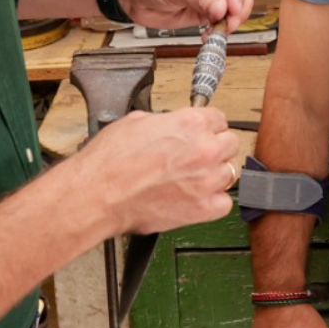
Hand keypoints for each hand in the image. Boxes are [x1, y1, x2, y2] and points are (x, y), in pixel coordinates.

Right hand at [72, 107, 239, 235]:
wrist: (98, 194)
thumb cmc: (110, 161)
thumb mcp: (137, 122)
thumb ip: (166, 123)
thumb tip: (171, 127)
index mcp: (190, 124)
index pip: (219, 119)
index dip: (209, 126)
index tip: (205, 132)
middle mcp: (204, 150)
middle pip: (230, 144)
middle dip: (216, 147)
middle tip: (198, 155)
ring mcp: (206, 181)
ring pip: (230, 173)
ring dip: (215, 173)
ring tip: (194, 178)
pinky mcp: (201, 208)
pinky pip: (224, 203)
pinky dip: (214, 201)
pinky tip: (197, 197)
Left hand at [115, 0, 256, 31]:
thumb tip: (223, 9)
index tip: (233, 8)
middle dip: (239, 7)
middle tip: (230, 22)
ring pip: (237, 6)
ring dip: (231, 20)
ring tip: (219, 29)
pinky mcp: (207, 9)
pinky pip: (223, 20)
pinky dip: (220, 29)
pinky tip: (210, 34)